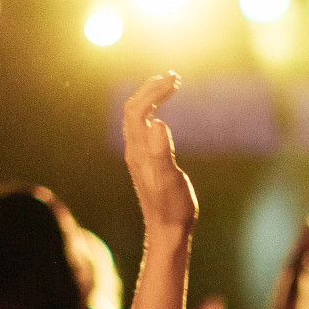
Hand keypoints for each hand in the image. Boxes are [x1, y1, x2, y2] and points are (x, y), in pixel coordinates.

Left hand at [123, 74, 198, 238]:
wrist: (167, 231)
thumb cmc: (172, 208)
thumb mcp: (169, 179)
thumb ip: (162, 151)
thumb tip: (158, 122)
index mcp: (138, 151)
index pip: (136, 110)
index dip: (152, 92)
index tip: (173, 82)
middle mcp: (135, 150)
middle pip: (133, 109)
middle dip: (151, 89)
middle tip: (174, 77)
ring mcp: (139, 155)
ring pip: (137, 117)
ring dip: (151, 97)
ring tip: (171, 85)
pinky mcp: (147, 161)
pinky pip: (144, 127)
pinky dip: (154, 111)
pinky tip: (166, 111)